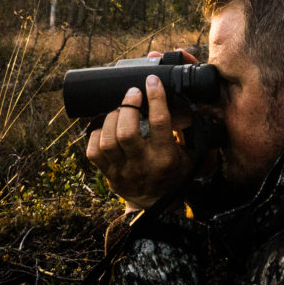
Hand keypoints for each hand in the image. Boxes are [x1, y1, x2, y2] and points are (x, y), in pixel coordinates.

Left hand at [86, 77, 192, 212]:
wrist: (154, 202)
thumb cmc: (173, 171)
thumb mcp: (189, 154)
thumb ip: (189, 131)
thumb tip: (190, 103)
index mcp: (165, 158)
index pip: (160, 123)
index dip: (156, 98)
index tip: (153, 81)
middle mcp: (142, 165)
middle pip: (127, 132)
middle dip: (128, 106)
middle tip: (133, 93)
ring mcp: (122, 171)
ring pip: (107, 140)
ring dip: (112, 118)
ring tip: (120, 109)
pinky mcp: (107, 173)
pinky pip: (94, 151)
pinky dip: (97, 134)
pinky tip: (107, 127)